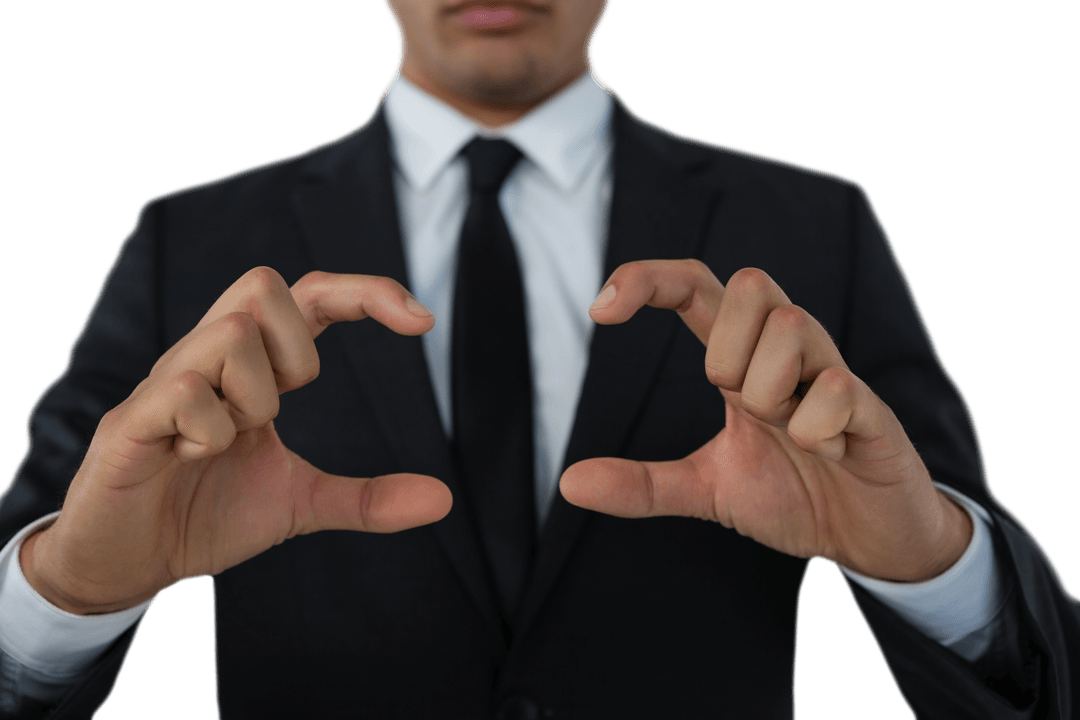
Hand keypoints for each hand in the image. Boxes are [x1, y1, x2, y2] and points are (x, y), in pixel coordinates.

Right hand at [21, 267, 451, 613]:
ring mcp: (166, 384)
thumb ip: (367, 499)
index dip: (366, 293)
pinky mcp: (131, 420)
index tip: (423, 322)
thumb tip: (441, 500)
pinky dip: (209, 433)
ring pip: (229, 335)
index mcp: (250, 368)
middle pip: (262, 285)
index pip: (309, 296)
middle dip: (295, 352)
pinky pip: (183, 391)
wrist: (128, 562)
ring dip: (252, 399)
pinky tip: (193, 461)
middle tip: (278, 413)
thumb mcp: (300, 504)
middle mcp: (207, 359)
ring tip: (229, 445)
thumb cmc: (205, 514)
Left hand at [560, 261, 971, 582]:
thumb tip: (569, 483)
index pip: (696, 286)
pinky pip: (837, 388)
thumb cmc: (794, 493)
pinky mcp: (873, 409)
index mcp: (744, 361)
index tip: (598, 312)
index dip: (648, 279)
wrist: (868, 536)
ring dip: (770, 391)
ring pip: (792, 325)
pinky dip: (815, 429)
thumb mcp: (706, 489)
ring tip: (786, 434)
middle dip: (726, 348)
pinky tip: (825, 454)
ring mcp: (835, 374)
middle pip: (751, 283)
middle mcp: (789, 352)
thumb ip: (643, 484)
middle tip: (736, 403)